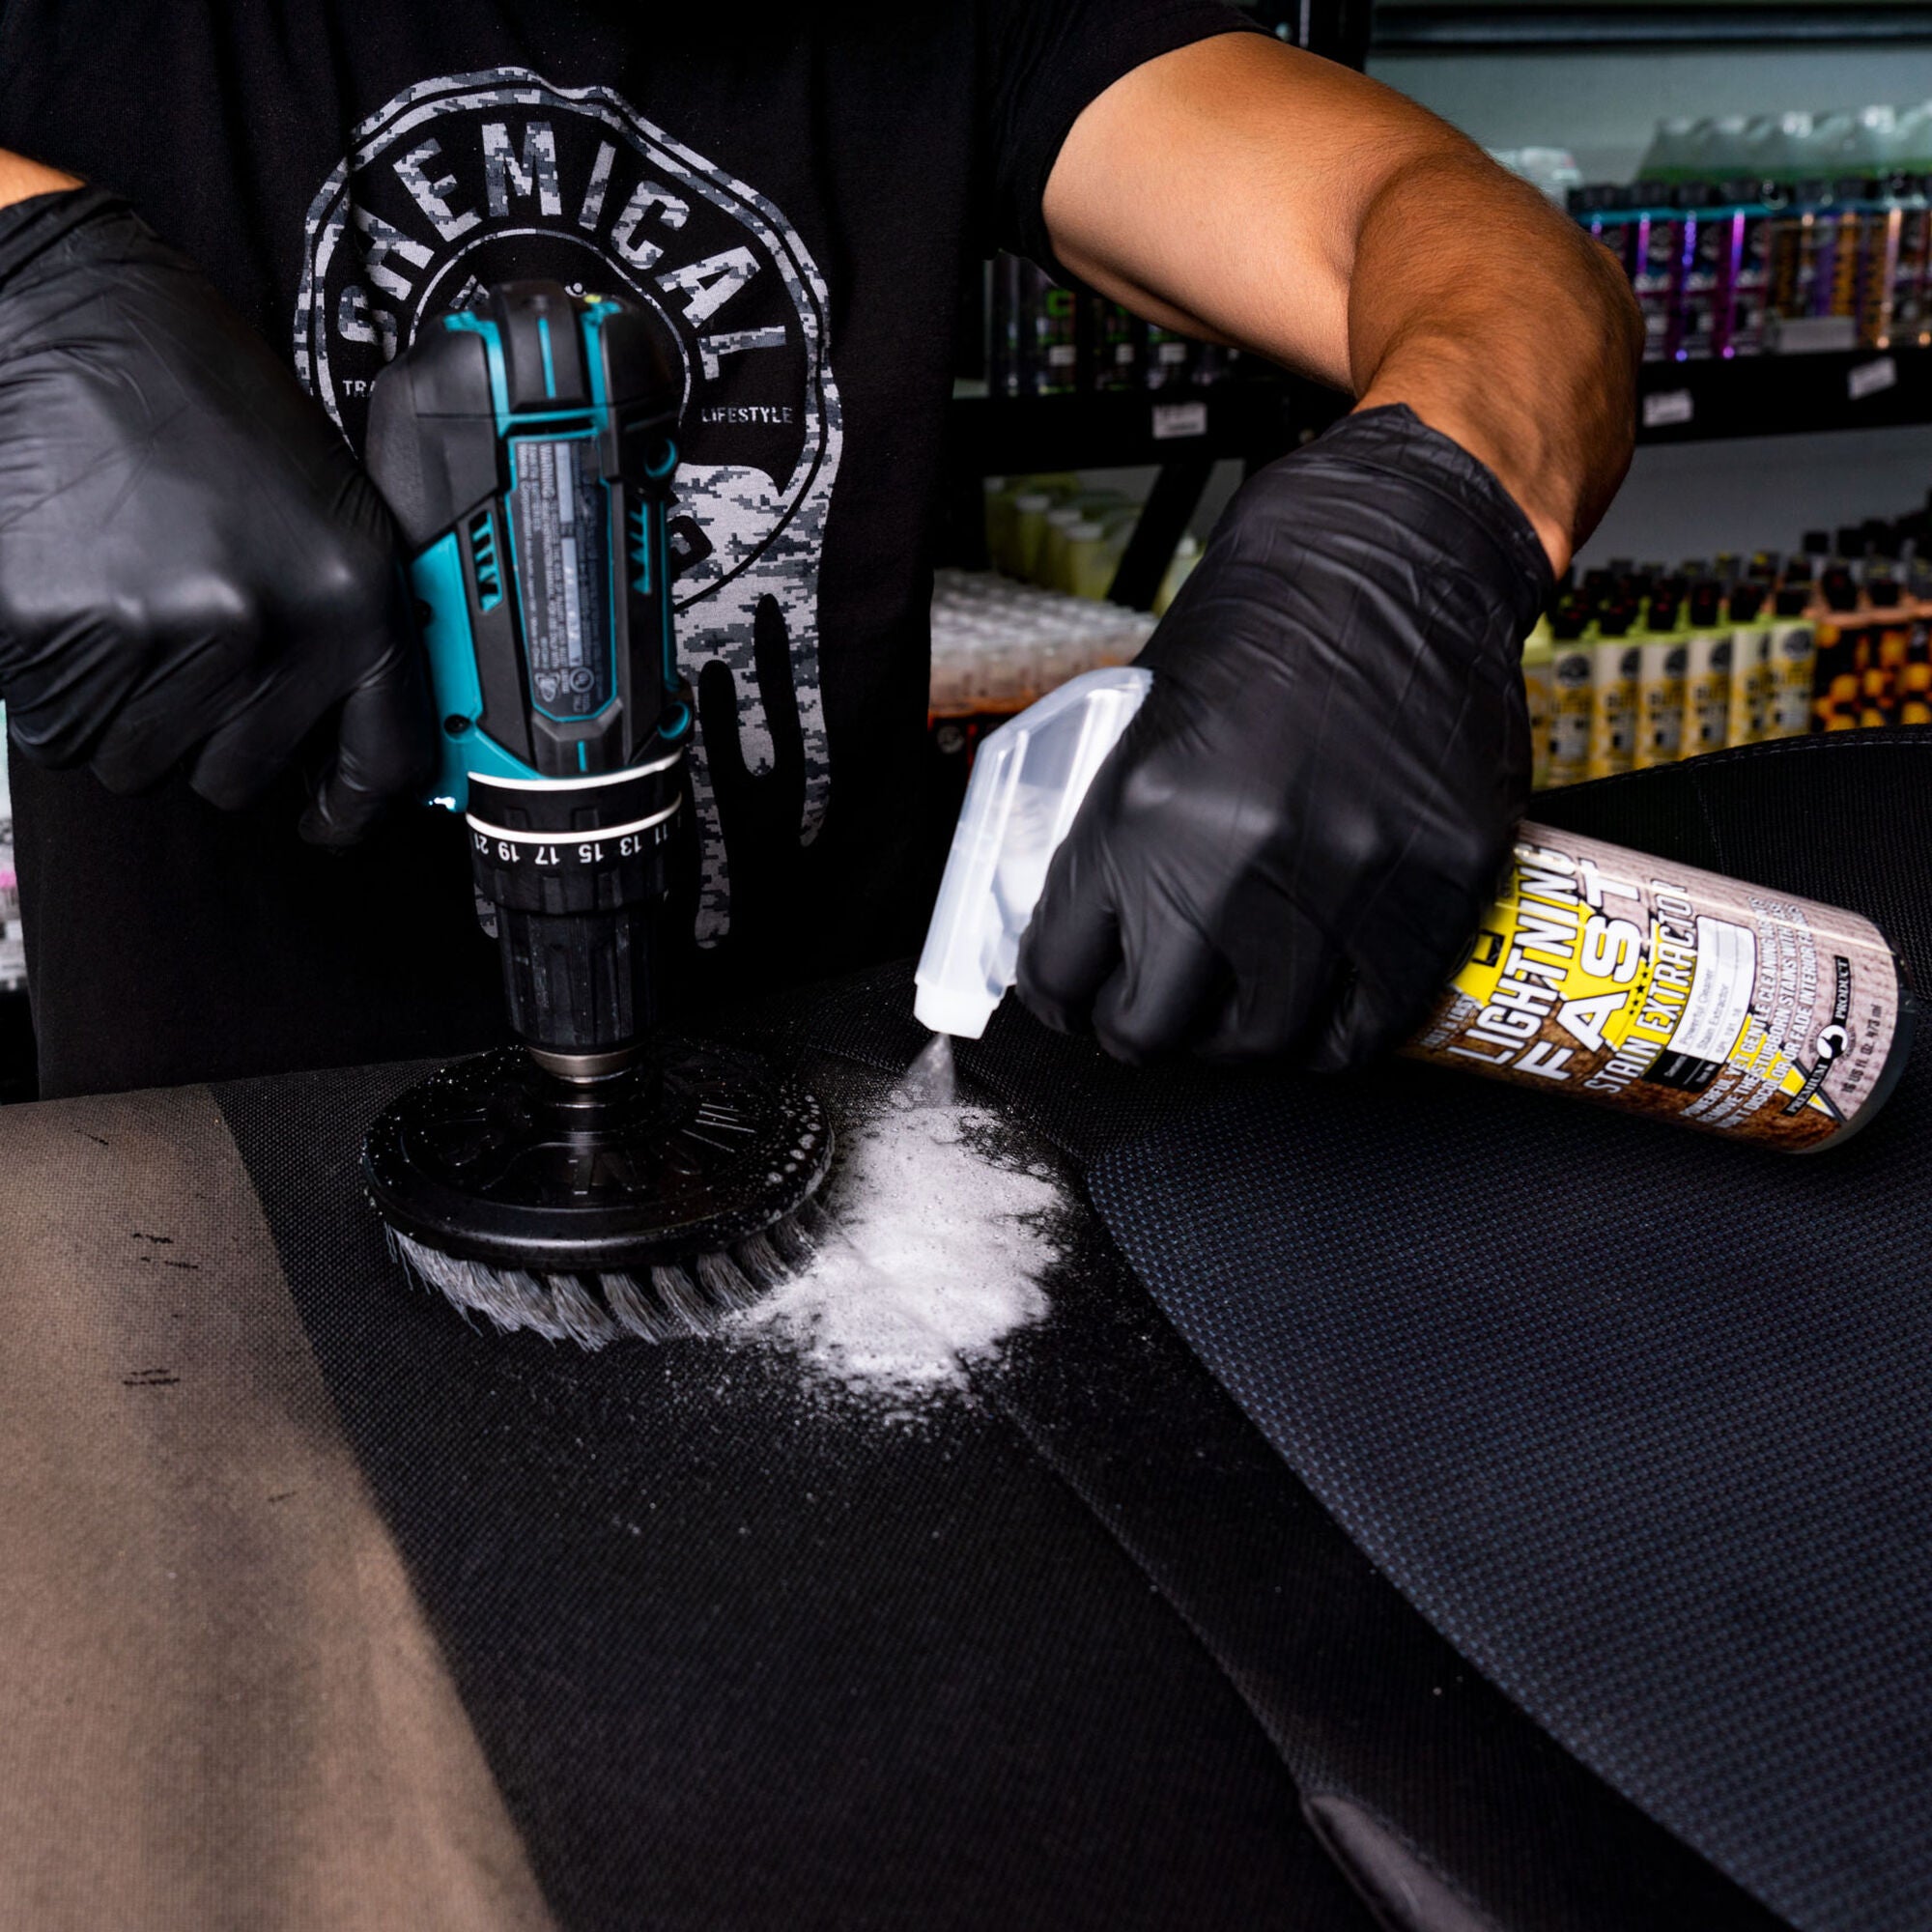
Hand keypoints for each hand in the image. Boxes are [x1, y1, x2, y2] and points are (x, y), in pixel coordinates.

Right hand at [0, 188, 430, 843]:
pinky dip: (57, 691)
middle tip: (177, 652)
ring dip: (125, 714)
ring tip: (118, 608)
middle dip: (207, 737)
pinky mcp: (61, 634)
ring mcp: (164, 634)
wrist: (58, 312)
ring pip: (142, 762)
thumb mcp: (319, 502)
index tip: (328, 820)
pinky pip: (61, 730)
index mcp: (354, 594)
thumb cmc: (190, 393)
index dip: (350, 808)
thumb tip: (345, 736)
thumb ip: (341, 621)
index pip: (381, 762)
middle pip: (240, 776)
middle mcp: (271, 626)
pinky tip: (66, 603)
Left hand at [1017, 405, 1551, 1068]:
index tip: (1072, 996)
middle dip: (1137, 1027)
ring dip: (1233, 1038)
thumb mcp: (1145, 725)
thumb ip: (1116, 835)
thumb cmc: (1268, 624)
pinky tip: (1313, 1003)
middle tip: (1149, 1008)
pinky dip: (1329, 1035)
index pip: (1060, 971)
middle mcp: (1235, 867)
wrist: (1394, 560)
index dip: (1058, 995)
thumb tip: (1090, 929)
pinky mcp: (1432, 899)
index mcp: (1140, 814)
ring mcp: (1342, 890)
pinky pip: (1366, 1030)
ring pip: (1260, 1046)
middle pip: (1153, 1029)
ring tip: (1233, 1006)